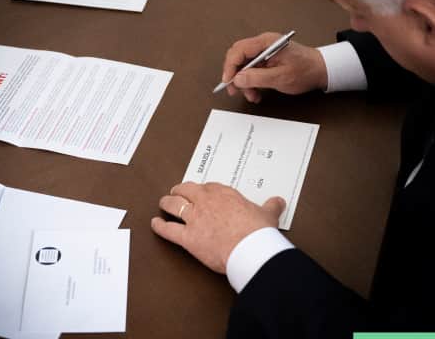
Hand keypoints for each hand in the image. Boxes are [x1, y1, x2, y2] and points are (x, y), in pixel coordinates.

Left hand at [151, 182, 285, 273]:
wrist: (250, 247)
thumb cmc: (258, 231)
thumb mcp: (268, 214)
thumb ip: (271, 206)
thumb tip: (278, 202)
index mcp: (223, 194)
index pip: (207, 187)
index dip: (202, 190)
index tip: (201, 192)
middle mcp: (205, 202)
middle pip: (185, 190)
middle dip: (179, 190)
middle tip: (177, 192)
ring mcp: (194, 219)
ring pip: (173, 205)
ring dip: (166, 203)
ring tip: (164, 203)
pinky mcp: (188, 238)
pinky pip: (168, 230)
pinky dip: (159, 227)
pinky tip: (155, 224)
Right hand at [222, 32, 327, 102]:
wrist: (321, 70)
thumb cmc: (305, 70)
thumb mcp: (280, 78)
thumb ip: (257, 78)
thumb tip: (237, 79)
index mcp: (267, 42)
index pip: (239, 50)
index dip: (230, 66)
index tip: (228, 81)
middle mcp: (264, 44)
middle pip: (238, 57)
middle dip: (235, 75)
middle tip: (234, 90)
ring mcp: (264, 51)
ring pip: (244, 65)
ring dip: (244, 82)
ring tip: (252, 95)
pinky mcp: (267, 59)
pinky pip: (252, 69)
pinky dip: (251, 81)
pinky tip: (256, 92)